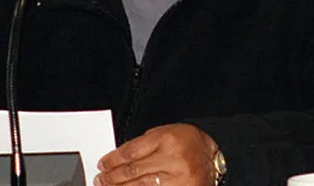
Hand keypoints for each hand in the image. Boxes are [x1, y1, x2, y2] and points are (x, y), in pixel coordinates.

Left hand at [95, 124, 217, 185]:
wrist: (212, 157)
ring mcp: (177, 180)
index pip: (132, 152)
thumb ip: (142, 145)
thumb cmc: (187, 143)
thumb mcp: (164, 133)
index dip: (113, 160)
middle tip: (101, 179)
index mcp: (167, 139)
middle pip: (134, 171)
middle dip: (113, 176)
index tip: (103, 164)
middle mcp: (173, 160)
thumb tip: (118, 160)